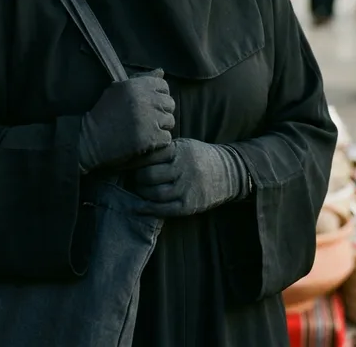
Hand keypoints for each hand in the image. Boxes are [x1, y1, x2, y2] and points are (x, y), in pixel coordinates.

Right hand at [78, 71, 174, 172]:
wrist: (90, 139)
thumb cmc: (103, 113)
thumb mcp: (118, 89)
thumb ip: (142, 79)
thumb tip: (161, 71)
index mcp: (137, 85)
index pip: (163, 86)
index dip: (159, 95)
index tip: (150, 104)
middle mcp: (146, 100)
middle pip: (170, 103)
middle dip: (161, 111)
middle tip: (148, 119)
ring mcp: (149, 120)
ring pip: (170, 121)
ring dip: (161, 127)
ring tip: (146, 130)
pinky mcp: (151, 138)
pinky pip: (167, 138)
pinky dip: (159, 141)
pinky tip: (147, 141)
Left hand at [132, 138, 249, 216]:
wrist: (228, 172)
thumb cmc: (199, 157)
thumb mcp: (184, 146)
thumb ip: (164, 150)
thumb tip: (135, 156)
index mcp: (180, 151)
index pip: (150, 155)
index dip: (135, 161)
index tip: (126, 163)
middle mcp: (184, 168)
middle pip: (149, 175)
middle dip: (138, 178)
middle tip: (135, 178)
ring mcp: (188, 188)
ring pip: (155, 194)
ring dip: (142, 193)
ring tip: (140, 190)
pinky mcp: (190, 205)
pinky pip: (164, 210)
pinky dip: (149, 209)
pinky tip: (140, 208)